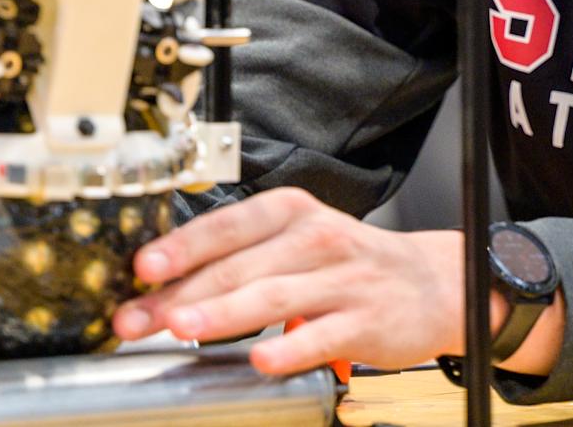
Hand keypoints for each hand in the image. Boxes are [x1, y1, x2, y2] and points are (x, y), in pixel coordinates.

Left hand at [113, 187, 492, 375]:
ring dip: (223, 312)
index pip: (227, 225)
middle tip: (139, 317)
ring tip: (183, 327)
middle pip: (239, 265)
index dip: (182, 246)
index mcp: (291, 213)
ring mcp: (342, 279)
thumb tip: (163, 283)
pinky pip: (322, 333)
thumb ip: (240, 257)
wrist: (433, 282)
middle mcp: (315, 239)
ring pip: (274, 294)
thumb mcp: (297, 241)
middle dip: (182, 293)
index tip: (142, 268)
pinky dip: (291, 346)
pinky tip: (262, 358)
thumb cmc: (349, 263)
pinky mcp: (365, 319)